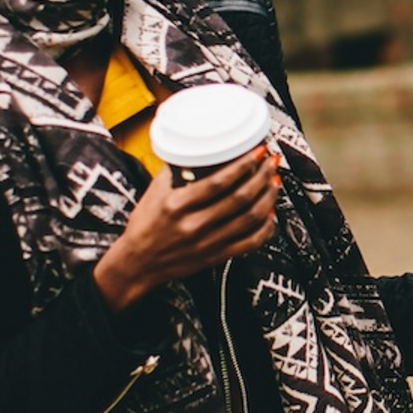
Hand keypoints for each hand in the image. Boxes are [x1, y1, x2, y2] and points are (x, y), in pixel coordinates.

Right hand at [93, 145, 281, 311]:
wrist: (138, 265)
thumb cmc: (144, 225)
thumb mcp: (153, 193)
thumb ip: (174, 170)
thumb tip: (196, 147)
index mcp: (176, 206)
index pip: (218, 182)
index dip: (243, 165)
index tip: (257, 152)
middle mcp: (194, 225)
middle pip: (239, 198)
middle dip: (261, 176)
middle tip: (272, 162)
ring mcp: (208, 243)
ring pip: (250, 218)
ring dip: (268, 197)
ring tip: (274, 181)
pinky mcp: (216, 257)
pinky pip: (250, 243)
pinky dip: (265, 227)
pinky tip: (270, 212)